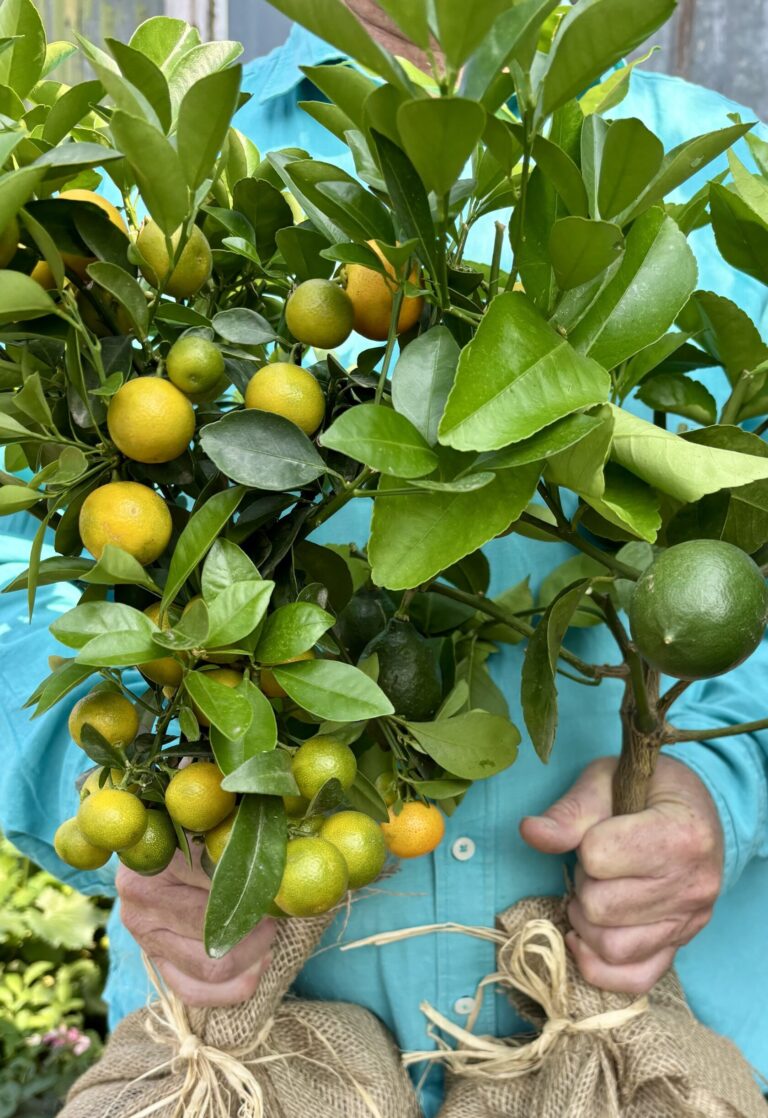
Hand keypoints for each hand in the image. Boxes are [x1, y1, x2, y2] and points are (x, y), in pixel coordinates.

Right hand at [117, 848, 275, 1006]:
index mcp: (157, 865)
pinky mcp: (155, 962)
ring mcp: (145, 938)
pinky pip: (193, 991)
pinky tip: (256, 967)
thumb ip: (239, 848)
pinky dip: (232, 988)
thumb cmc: (193, 834)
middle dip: (257, 928)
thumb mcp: (212, 831)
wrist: (156, 848)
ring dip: (251, 957)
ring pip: (209, 969)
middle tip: (276, 916)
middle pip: (214, 933)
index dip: (258, 892)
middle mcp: (141, 905)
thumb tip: (288, 872)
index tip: (281, 889)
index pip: (219, 887)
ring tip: (269, 937)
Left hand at [520, 756, 722, 994]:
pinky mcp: (681, 945)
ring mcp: (690, 921)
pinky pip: (636, 979)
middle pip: (600, 908)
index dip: (586, 843)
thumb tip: (529, 832)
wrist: (694, 810)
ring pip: (612, 948)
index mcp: (681, 835)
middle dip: (584, 884)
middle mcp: (693, 886)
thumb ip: (568, 812)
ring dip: (587, 923)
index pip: (598, 857)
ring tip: (595, 893)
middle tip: (596, 864)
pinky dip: (600, 967)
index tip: (602, 830)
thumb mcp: (605, 782)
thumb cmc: (647, 790)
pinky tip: (586, 940)